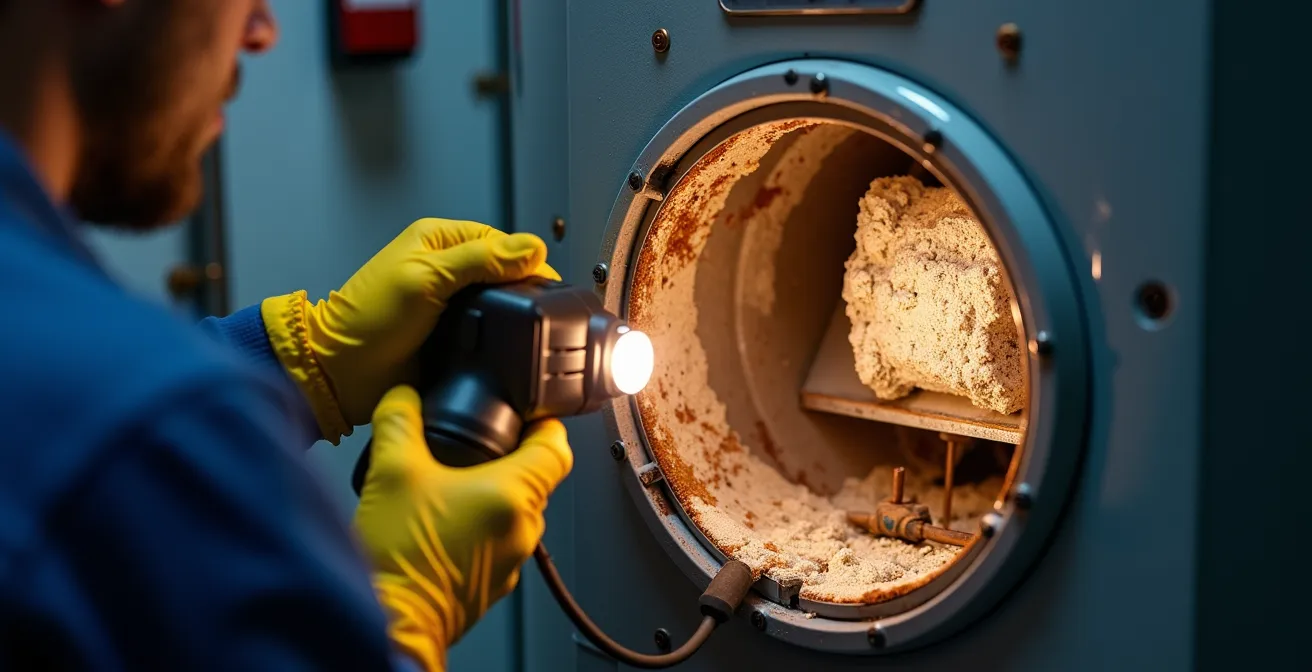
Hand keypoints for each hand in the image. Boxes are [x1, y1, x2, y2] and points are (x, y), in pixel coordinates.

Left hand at [261, 219, 558, 442]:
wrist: (341, 374)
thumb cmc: (367, 319)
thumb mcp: (426, 278)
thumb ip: (481, 260)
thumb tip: (532, 247)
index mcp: (438, 241)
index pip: (500, 240)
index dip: (526, 260)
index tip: (548, 281)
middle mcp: (447, 269)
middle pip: (505, 271)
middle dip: (524, 287)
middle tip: (543, 308)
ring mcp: (451, 305)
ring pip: (500, 303)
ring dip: (513, 315)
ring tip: (533, 329)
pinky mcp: (455, 337)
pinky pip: (490, 332)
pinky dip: (502, 338)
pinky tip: (512, 347)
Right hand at [354, 386, 571, 669]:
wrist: (390, 622)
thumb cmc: (399, 559)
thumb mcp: (392, 471)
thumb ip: (399, 421)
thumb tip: (402, 397)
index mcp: (513, 496)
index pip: (558, 447)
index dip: (545, 423)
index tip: (528, 414)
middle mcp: (523, 530)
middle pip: (536, 479)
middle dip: (508, 457)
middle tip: (478, 442)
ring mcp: (511, 561)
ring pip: (516, 512)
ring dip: (491, 494)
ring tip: (451, 484)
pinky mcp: (493, 584)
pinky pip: (498, 542)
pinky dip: (479, 527)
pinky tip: (442, 522)